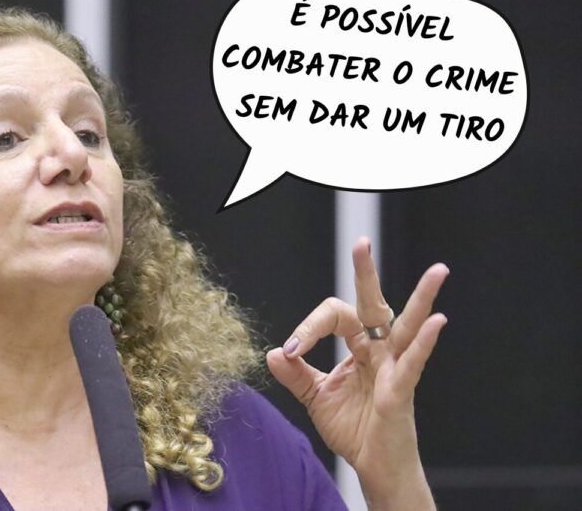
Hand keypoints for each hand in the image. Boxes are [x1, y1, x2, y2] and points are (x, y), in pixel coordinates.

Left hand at [265, 237, 447, 507]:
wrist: (373, 468)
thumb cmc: (355, 430)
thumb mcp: (317, 397)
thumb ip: (296, 374)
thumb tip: (273, 352)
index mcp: (359, 348)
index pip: (334, 316)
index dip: (309, 328)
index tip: (290, 349)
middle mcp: (380, 351)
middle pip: (373, 305)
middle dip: (366, 273)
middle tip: (361, 242)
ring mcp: (394, 368)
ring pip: (407, 326)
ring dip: (421, 298)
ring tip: (438, 271)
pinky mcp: (402, 390)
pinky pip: (414, 363)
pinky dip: (425, 342)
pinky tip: (437, 322)